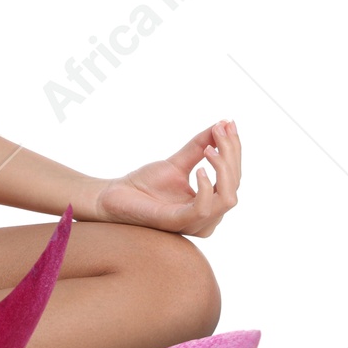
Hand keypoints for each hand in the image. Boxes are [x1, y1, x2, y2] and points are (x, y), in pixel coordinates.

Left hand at [91, 119, 240, 236]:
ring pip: (227, 198)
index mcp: (210, 205)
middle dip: (230, 154)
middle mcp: (208, 218)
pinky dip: (205, 187)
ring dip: (223, 168)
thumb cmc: (143, 185)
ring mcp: (195, 223)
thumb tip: (222, 125)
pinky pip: (204, 208)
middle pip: (234, 185)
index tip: (228, 123)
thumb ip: (199, 148)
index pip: (233, 177)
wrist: (114, 197)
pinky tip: (200, 169)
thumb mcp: (177, 163)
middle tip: (220, 129)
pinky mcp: (178, 223)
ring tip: (209, 147)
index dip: (234, 150)